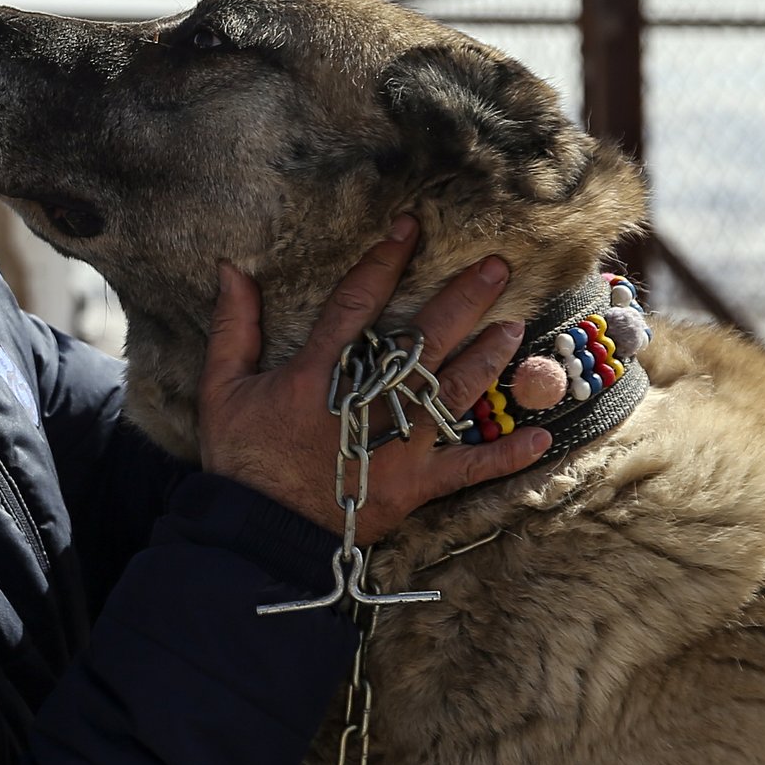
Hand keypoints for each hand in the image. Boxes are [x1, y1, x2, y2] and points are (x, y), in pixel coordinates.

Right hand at [198, 216, 553, 542]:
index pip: (357, 305)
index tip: (409, 229)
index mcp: (318, 375)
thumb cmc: (240, 461)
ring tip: (515, 329)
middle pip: (422, 343)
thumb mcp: (222, 389)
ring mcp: (397, 446)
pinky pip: (467, 470)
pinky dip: (504, 456)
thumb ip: (233, 328)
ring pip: (452, 395)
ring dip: (487, 360)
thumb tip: (230, 268)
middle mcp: (367, 404)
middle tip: (497, 268)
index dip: (383, 263)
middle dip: (462, 301)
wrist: (260, 535)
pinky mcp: (414, 486)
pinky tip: (542, 437)